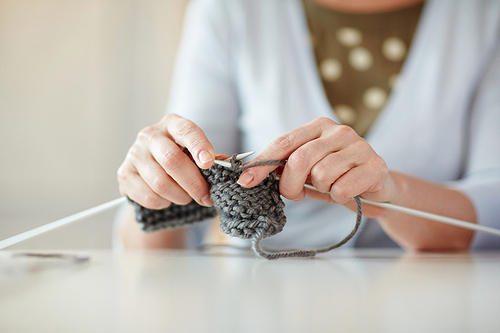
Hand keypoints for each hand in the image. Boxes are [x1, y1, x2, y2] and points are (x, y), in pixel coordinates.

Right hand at [117, 114, 214, 208]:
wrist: (150, 172)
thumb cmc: (180, 158)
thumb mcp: (195, 153)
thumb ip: (209, 158)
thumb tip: (224, 164)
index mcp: (172, 124)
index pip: (186, 130)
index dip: (199, 146)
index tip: (208, 163)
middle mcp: (150, 135)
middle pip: (172, 160)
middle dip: (194, 184)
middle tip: (206, 197)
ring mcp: (134, 154)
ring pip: (161, 183)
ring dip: (180, 196)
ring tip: (187, 198)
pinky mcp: (124, 174)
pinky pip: (148, 196)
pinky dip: (164, 203)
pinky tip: (168, 199)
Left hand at [237, 117, 395, 216]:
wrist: (377, 190)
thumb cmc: (336, 178)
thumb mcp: (307, 170)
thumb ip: (285, 166)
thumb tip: (250, 173)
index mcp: (318, 127)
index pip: (283, 143)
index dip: (261, 163)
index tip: (244, 181)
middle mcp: (339, 131)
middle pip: (299, 160)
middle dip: (290, 185)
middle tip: (295, 195)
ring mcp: (359, 146)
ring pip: (321, 175)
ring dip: (321, 189)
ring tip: (331, 187)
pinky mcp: (375, 166)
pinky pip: (341, 188)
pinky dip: (339, 197)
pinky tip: (348, 192)